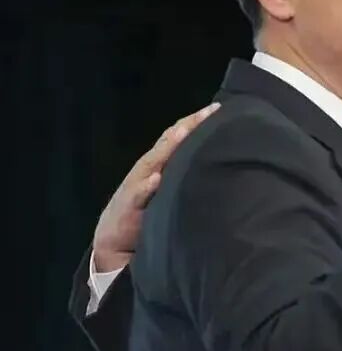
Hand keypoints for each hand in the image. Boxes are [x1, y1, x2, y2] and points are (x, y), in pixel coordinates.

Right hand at [92, 103, 219, 272]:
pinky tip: (157, 179)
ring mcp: (136, 185)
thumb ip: (185, 174)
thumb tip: (217, 161)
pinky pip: (138, 195)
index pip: (178, 136)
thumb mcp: (169, 189)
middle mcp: (148, 168)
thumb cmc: (148, 212)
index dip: (196, 121)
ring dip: (168, 148)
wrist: (115, 242)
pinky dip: (147, 186)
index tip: (217, 109)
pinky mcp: (127, 206)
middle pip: (168, 142)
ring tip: (184, 133)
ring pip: (153, 162)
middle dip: (187, 126)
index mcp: (160, 163)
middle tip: (207, 112)